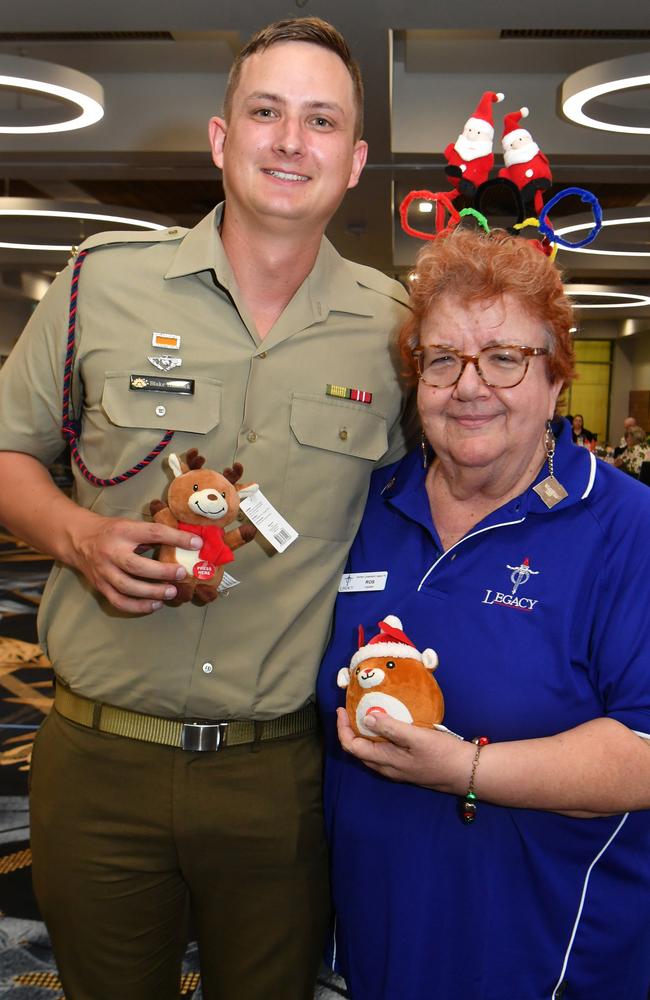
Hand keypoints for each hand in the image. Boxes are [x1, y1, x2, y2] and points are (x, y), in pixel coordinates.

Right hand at [70, 514, 202, 613]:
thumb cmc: (112, 531)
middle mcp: (111, 551)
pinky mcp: (100, 586)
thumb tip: (186, 543)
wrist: (78, 538)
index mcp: (123, 531)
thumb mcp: (130, 524)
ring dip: (152, 592)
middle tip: (181, 574)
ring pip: (128, 586)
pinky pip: (119, 601)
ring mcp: (103, 571)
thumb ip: (152, 534)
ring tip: (171, 593)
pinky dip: (138, 606)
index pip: (153, 533)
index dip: (176, 538)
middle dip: (162, 572)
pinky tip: (155, 605)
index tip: (196, 544)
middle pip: (136, 565)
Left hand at [336, 708, 472, 792]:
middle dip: (349, 731)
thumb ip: (390, 727)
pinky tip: (387, 726)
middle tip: (350, 710)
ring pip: (370, 753)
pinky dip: (377, 738)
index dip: (342, 728)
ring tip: (365, 715)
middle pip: (358, 751)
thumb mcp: (415, 736)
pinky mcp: (407, 767)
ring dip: (363, 735)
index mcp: (384, 760)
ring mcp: (397, 770)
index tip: (341, 709)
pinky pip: (383, 753)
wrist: (466, 772)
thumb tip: (366, 718)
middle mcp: (387, 768)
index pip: (351, 746)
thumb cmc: (441, 753)